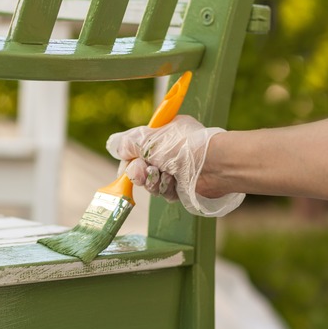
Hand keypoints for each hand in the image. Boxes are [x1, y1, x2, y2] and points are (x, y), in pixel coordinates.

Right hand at [106, 115, 243, 216]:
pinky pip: (164, 193)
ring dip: (153, 182)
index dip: (129, 158)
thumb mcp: (149, 139)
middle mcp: (168, 152)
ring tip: (164, 176)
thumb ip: (128, 143)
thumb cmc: (182, 147)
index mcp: (162, 135)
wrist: (213, 165)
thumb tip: (114, 146)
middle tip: (146, 172)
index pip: (137, 148)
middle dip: (140, 173)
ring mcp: (175, 170)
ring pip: (151, 183)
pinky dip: (166, 189)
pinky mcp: (182, 188)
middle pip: (141, 168)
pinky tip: (174, 183)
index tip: (127, 164)